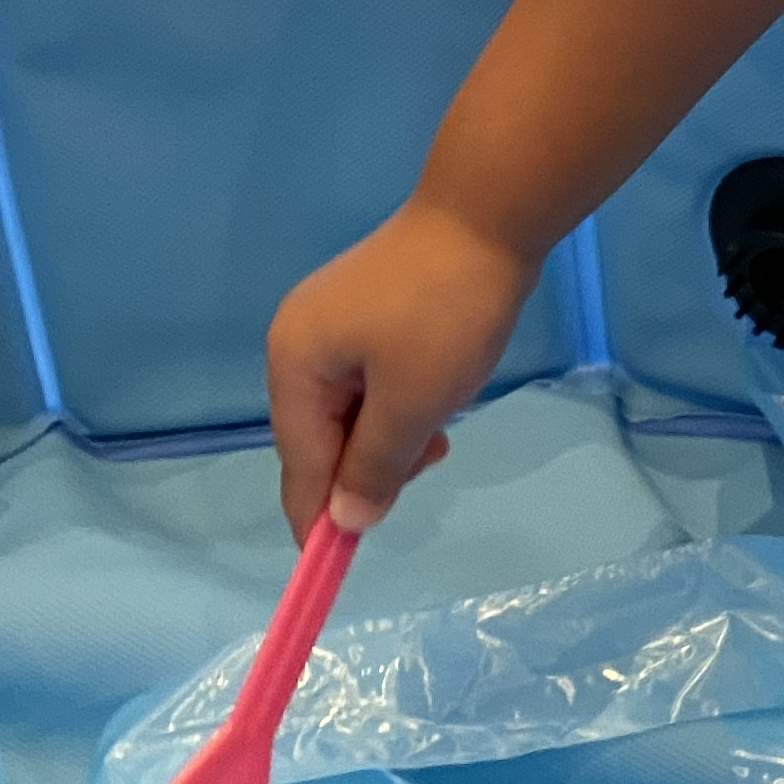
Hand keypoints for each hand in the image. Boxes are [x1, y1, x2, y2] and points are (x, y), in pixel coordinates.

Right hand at [264, 197, 540, 541]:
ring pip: (353, 411)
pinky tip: (440, 394)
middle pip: (322, 438)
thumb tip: (344, 520)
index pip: (300, 463)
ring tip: (443, 422)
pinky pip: (374, 379)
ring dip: (394, 432)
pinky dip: (402, 400)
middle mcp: (300, 343)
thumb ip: (375, 466)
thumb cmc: (445, 311)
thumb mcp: (413, 402)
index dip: (319, 517)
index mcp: (294, 364)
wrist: (488, 214)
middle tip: (431, 458)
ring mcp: (332, 322)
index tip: (333, 568)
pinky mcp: (369, 310)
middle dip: (370, 464)